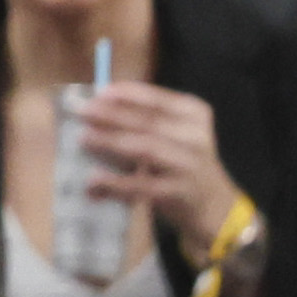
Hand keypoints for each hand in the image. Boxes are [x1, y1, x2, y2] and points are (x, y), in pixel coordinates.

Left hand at [77, 79, 244, 265]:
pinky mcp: (180, 193)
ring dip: (111, 142)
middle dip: (112, 115)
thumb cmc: (182, 162)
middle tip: (82, 111)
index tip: (101, 91)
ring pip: (146, 149)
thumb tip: (95, 104)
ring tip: (83, 138)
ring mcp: (190, 165)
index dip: (128, 94)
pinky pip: (143, 186)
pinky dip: (116, 182)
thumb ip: (144, 119)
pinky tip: (94, 180)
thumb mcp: (173, 134)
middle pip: (148, 122)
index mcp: (194, 115)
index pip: (159, 99)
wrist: (214, 205)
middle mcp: (195, 137)